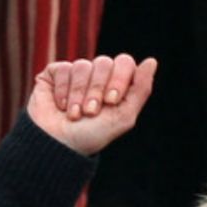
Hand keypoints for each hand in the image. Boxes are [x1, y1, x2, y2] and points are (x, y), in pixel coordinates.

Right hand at [27, 54, 157, 154]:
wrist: (59, 145)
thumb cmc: (93, 135)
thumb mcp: (123, 116)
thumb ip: (141, 89)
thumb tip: (152, 61)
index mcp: (117, 83)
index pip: (124, 63)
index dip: (119, 79)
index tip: (111, 101)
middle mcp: (98, 75)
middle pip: (104, 62)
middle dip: (97, 89)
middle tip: (91, 111)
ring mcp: (76, 74)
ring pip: (82, 66)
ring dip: (79, 94)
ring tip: (75, 114)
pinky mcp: (55, 74)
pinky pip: (63, 69)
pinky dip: (63, 90)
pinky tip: (61, 106)